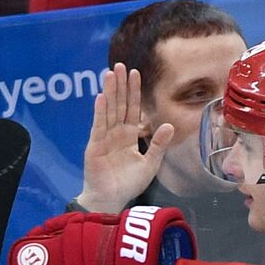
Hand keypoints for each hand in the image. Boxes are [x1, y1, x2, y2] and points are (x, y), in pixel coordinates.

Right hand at [76, 63, 174, 212]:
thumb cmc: (129, 184)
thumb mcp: (150, 164)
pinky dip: (100, 111)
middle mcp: (116, 133)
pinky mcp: (95, 145)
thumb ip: (159, 144)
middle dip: (120, 85)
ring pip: (108, 110)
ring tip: (110, 73)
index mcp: (129, 136)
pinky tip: (101, 97)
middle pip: (119, 104)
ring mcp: (104, 138)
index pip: (132, 109)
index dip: (134, 91)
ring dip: (109, 92)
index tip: (135, 73)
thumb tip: (169, 125)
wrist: (112, 200)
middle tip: (120, 65)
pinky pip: (98, 126)